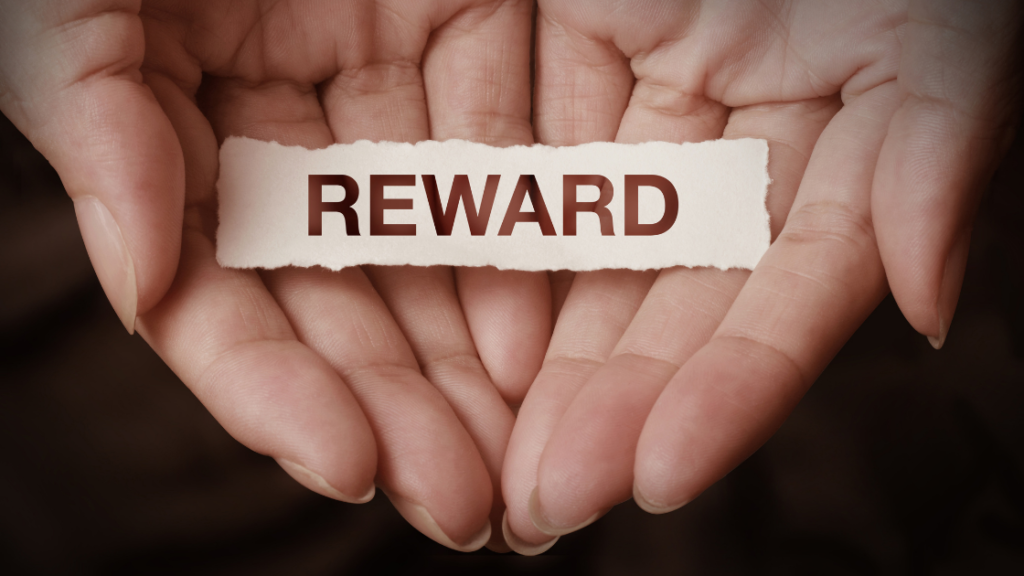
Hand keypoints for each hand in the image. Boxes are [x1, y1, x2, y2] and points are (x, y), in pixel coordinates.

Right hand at [0, 0, 549, 551]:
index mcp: (176, 131)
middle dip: (397, 409)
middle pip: (342, 301)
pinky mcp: (464, 21)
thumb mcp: (71, 7)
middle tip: (461, 504)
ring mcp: (376, 83)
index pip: (222, 297)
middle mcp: (283, 130)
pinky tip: (544, 338)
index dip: (277, 391)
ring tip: (516, 457)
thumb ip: (94, 125)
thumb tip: (141, 279)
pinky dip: (521, 241)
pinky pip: (501, 146)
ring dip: (470, 361)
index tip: (348, 467)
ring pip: (428, 248)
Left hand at [502, 0, 1022, 552]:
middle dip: (609, 401)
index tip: (654, 473)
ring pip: (583, 254)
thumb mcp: (933, 24)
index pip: (780, 294)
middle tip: (548, 499)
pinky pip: (515, 164)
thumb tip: (930, 301)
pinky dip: (482, 245)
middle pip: (669, 298)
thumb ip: (941, 152)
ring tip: (491, 457)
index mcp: (839, 146)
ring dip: (537, 356)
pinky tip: (456, 336)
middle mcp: (737, 145)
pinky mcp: (568, 54)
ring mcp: (647, 105)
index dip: (727, 388)